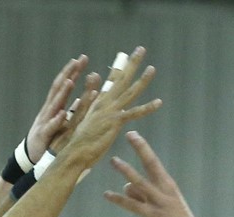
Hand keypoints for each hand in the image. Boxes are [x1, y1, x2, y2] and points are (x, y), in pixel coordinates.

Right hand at [25, 55, 88, 161]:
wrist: (32, 156)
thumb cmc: (49, 137)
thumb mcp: (63, 121)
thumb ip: (72, 110)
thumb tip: (83, 98)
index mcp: (56, 106)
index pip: (64, 84)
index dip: (72, 71)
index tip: (82, 59)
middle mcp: (49, 110)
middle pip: (58, 88)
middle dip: (68, 73)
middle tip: (78, 60)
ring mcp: (45, 121)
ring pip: (54, 104)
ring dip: (62, 93)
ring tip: (70, 81)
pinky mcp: (44, 135)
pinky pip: (51, 127)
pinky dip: (57, 120)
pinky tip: (63, 113)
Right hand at [61, 47, 160, 172]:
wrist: (74, 151)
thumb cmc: (78, 138)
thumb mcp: (82, 115)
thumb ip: (88, 95)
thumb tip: (92, 78)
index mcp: (98, 100)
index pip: (111, 79)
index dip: (119, 67)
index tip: (125, 55)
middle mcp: (105, 102)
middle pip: (121, 79)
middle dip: (132, 63)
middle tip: (140, 49)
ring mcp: (111, 111)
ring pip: (130, 92)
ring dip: (142, 80)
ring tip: (152, 69)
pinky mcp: (115, 122)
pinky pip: (134, 113)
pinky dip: (147, 108)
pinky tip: (158, 102)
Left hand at [104, 132, 212, 216]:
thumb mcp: (163, 206)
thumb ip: (144, 195)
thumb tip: (126, 187)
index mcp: (169, 186)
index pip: (154, 162)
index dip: (143, 148)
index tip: (133, 135)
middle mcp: (165, 190)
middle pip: (151, 164)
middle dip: (141, 148)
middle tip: (130, 134)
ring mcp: (160, 203)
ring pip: (140, 182)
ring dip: (126, 170)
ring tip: (114, 161)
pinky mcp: (155, 216)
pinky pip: (133, 206)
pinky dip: (119, 200)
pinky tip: (107, 195)